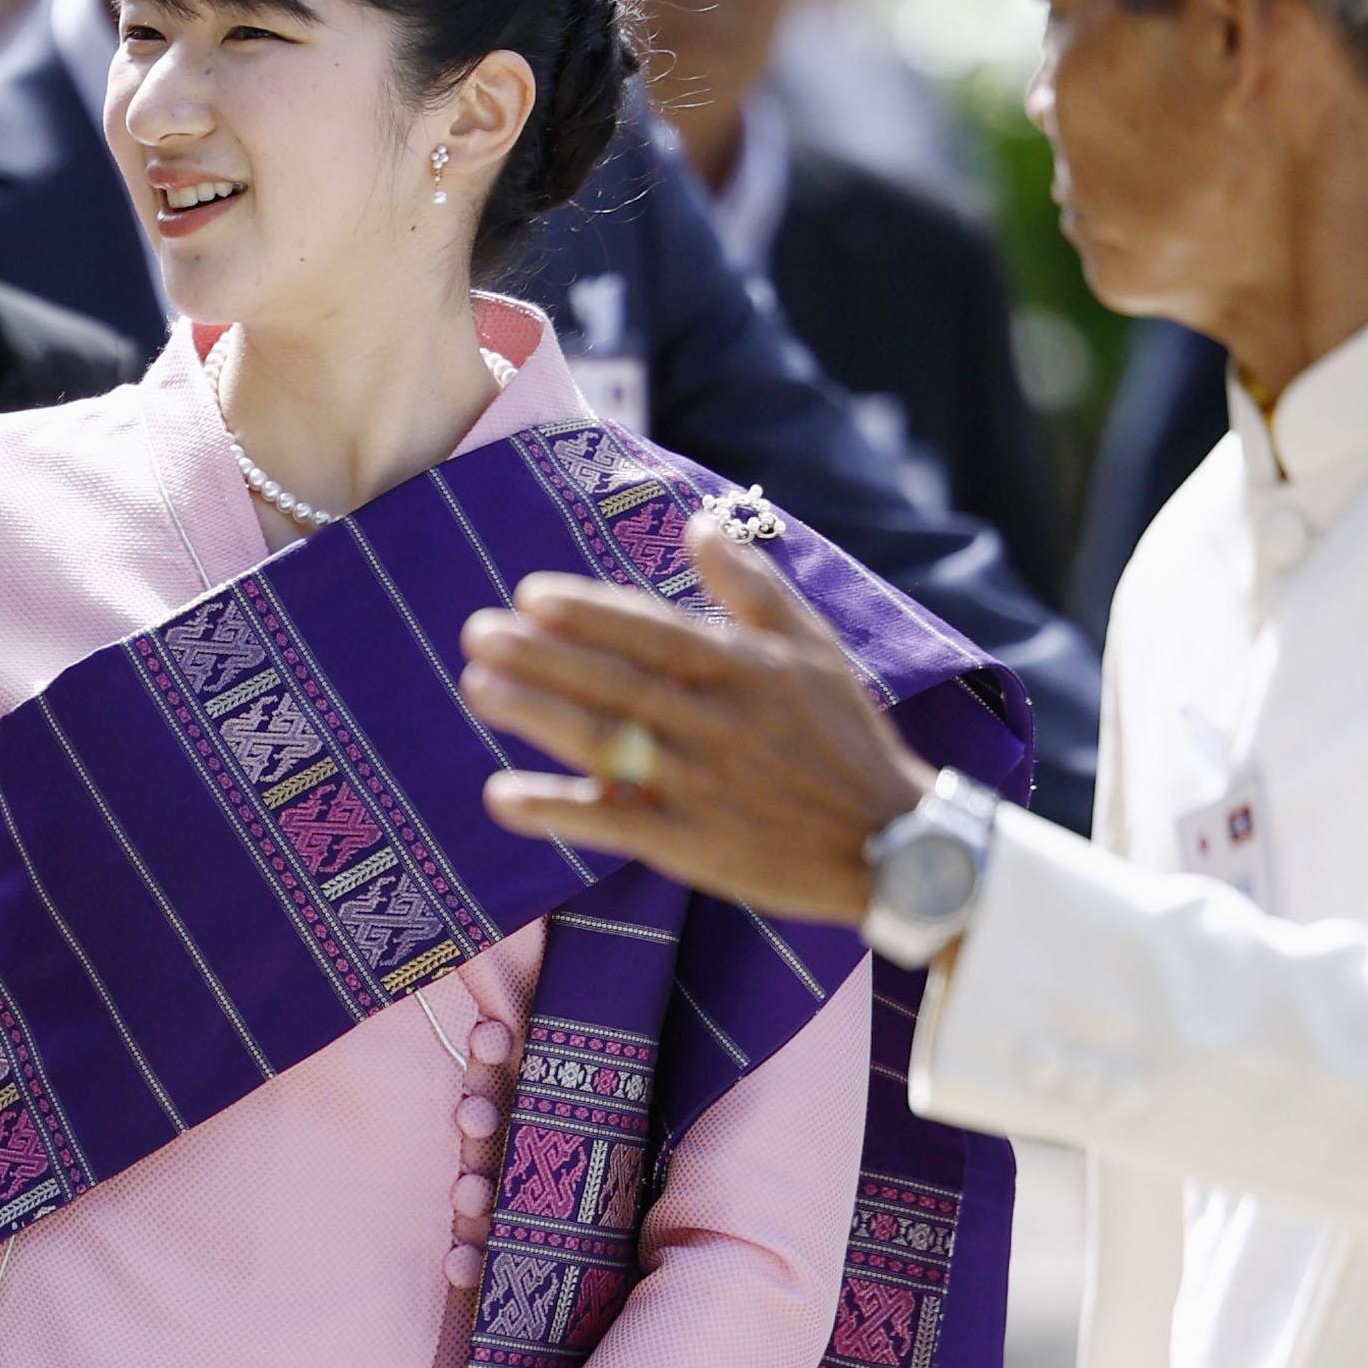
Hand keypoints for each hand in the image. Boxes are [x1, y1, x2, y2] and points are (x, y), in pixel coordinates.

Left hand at [459, 528, 938, 925]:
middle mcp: (717, 724)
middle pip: (616, 683)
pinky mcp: (690, 846)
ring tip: (478, 687)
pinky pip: (612, 823)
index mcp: (745, 670)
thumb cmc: (846, 737)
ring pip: (606, 744)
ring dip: (537, 715)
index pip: (654, 632)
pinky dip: (556, 810)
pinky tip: (501, 796)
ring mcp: (701, 787)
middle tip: (477, 633)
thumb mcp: (814, 647)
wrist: (889, 844)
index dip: (591, 614)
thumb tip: (698, 522)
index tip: (531, 595)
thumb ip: (750, 585)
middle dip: (542, 656)